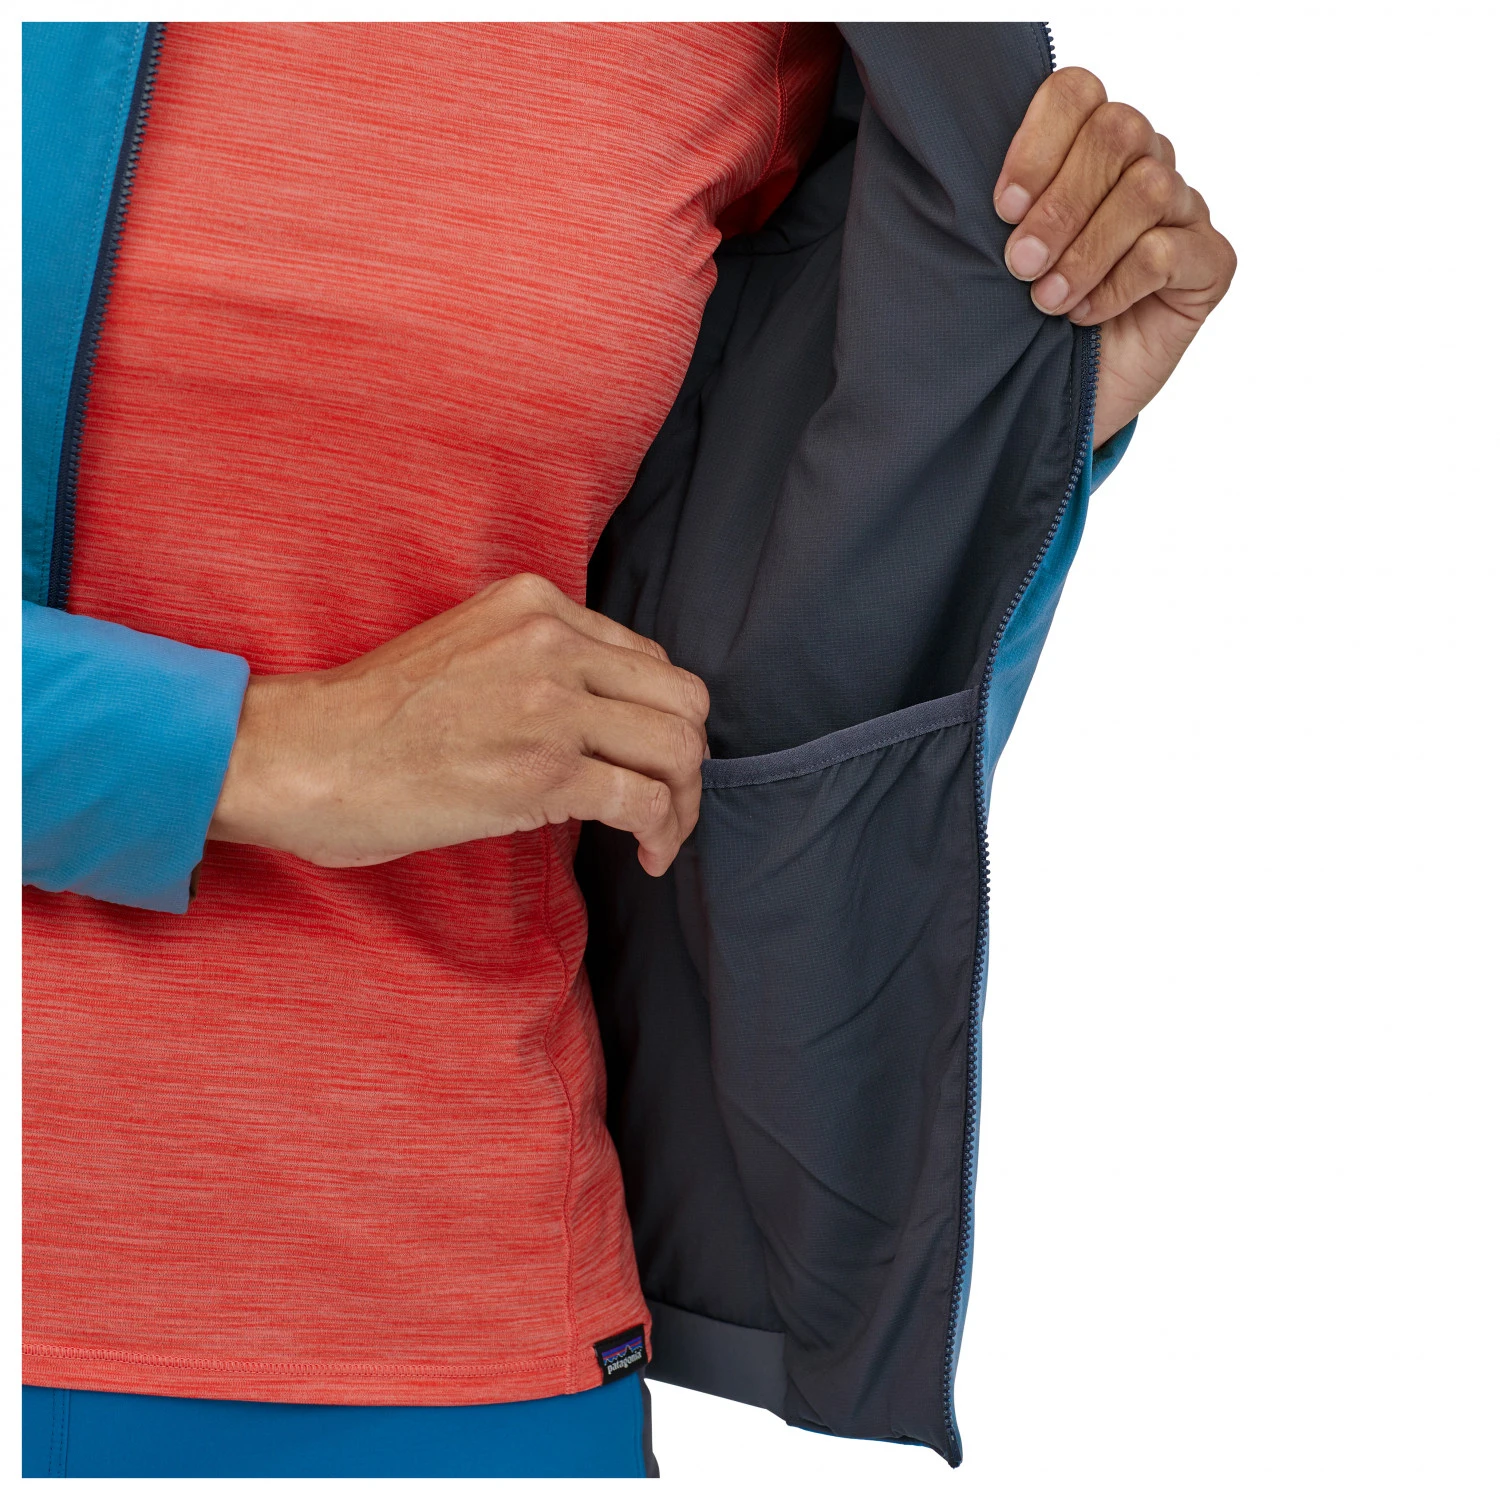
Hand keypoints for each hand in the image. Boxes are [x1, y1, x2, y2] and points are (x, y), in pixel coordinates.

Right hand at [208, 573, 709, 875]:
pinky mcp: (543, 771)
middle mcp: (553, 642)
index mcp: (535, 604)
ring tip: (662, 837)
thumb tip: (601, 720)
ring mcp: (551, 704)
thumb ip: (537, 660)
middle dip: (689, 761)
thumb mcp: (466, 648)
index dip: (660, 718)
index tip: (647, 760)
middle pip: (682, 699)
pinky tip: (646, 856)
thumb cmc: (370, 718)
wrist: (300, 755)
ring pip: (678, 749)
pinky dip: (663, 833)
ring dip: (684, 802)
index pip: (648, 659)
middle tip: (669, 803)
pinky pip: (645, 800)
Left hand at [993, 67, 1235, 446]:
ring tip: (1049, 300)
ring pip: (1147, 189)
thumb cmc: (1026, 324)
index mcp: (1090, 148)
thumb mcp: (1000, 261)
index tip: (1002, 209)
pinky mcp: (1210, 262)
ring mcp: (1183, 212)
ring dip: (1086, 250)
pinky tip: (1087, 315)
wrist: (1060, 402)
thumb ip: (1003, 211)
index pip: (1078, 92)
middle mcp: (1145, 165)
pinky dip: (1118, 285)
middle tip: (1020, 263)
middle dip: (1060, 203)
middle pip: (1119, 132)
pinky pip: (1168, 251)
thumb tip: (982, 189)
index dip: (1038, 143)